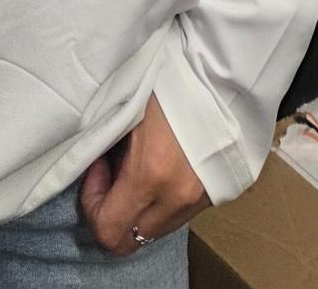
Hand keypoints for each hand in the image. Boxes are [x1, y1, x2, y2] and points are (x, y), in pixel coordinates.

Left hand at [77, 93, 211, 255]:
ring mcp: (198, 201)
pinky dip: (159, 201)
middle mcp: (177, 198)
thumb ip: (107, 145)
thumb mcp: (129, 110)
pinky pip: (176, 215)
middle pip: (130, 241)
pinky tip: (158, 167)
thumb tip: (95, 165)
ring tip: (135, 164)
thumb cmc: (171, 82)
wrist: (224, 77)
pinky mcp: (213, 197)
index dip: (92, 205)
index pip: (108, 230)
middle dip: (112, 211)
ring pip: (154, 231)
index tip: (96, 168)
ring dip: (136, 207)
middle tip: (110, 171)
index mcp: (152, 174)